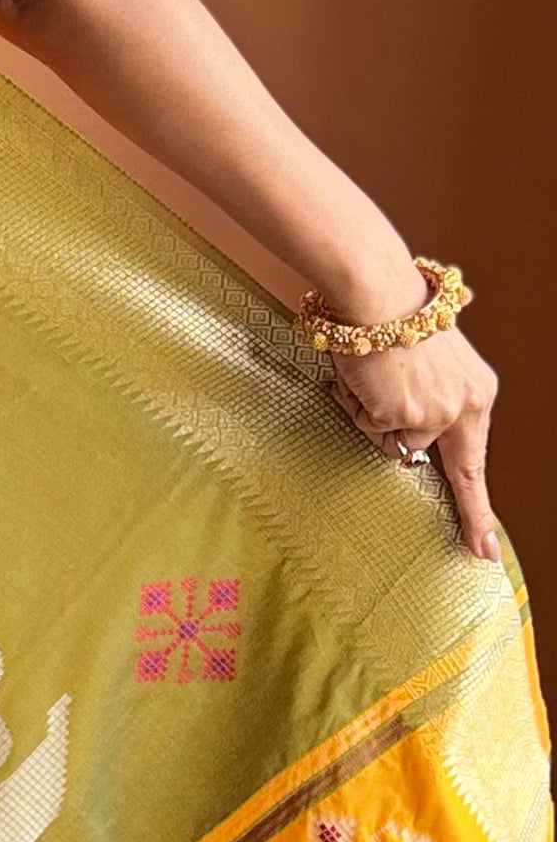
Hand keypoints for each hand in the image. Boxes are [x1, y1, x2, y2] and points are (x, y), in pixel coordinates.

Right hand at [326, 329, 499, 559]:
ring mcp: (434, 414)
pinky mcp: (402, 414)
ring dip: (372, 415)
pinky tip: (363, 374)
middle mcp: (464, 406)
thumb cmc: (392, 316)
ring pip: (391, 442)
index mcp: (477, 392)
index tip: (485, 550)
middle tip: (478, 550)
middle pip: (436, 460)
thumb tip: (407, 447)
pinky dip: (357, 404)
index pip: (476, 463)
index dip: (479, 511)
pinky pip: (367, 427)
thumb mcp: (430, 360)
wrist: (377, 291)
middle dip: (452, 499)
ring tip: (372, 377)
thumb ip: (432, 397)